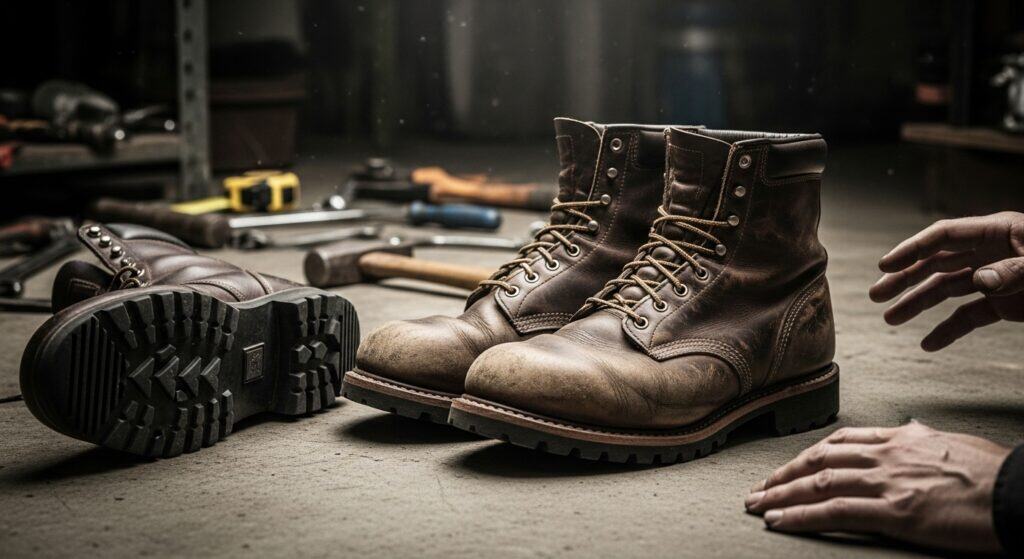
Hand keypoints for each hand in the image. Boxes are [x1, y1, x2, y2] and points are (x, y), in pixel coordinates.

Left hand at [745, 422, 1009, 552]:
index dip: (808, 456)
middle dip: (783, 475)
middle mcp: (887, 455)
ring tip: (756, 505)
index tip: (788, 467)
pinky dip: (799, 516)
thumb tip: (910, 430)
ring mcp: (887, 482)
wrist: (1019, 494)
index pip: (840, 442)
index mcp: (901, 439)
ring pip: (818, 484)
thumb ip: (923, 438)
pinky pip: (833, 512)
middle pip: (819, 460)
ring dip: (780, 495)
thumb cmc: (995, 474)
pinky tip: (778, 521)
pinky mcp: (894, 512)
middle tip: (758, 489)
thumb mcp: (953, 443)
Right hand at [869, 211, 1023, 350]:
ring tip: (891, 318)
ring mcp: (996, 278)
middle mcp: (991, 252)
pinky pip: (970, 315)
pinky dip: (950, 329)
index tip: (885, 266)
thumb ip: (1014, 271)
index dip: (912, 249)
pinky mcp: (1004, 303)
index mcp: (999, 232)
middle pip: (937, 262)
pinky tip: (930, 343)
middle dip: (904, 278)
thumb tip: (980, 280)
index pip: (945, 236)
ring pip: (946, 288)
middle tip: (877, 295)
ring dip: (918, 303)